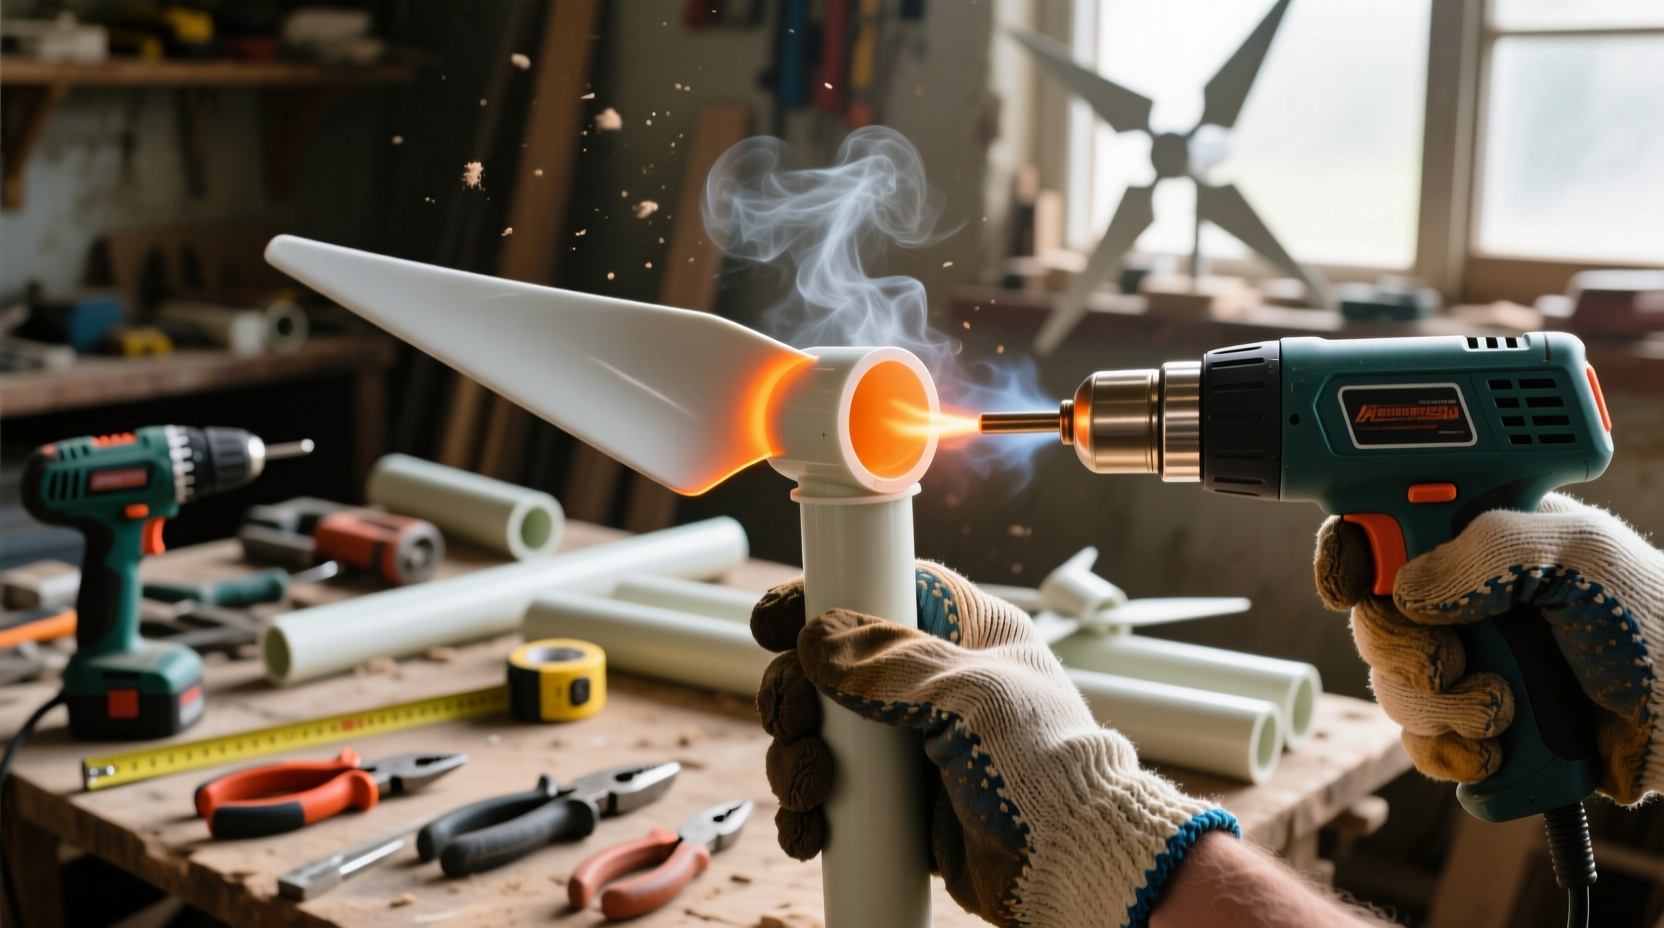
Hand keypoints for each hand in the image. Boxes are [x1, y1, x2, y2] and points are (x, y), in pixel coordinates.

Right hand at [751, 561, 1236, 927]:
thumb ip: (892, 663)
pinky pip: (828, 798)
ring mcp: (906, 745)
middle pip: (824, 668)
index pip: (876, 591)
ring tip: (808, 788)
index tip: (773, 624)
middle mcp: (927, 683)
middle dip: (791, 697)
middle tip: (790, 722)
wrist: (1072, 862)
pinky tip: (809, 830)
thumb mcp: (971, 696)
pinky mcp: (893, 804)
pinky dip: (807, 815)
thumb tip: (816, 639)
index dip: (818, 601)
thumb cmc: (1045, 765)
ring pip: (815, 735)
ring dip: (792, 761)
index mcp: (960, 632)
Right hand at [1315, 493, 1663, 802]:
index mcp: (1473, 542)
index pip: (1378, 532)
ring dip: (1438, 710)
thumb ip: (1494, 549)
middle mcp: (1458, 603)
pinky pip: (1421, 747)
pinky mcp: (1474, 729)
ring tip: (1502, 711)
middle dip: (1403, 650)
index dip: (1349, 557)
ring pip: (1391, 689)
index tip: (1349, 588)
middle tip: (1451, 663)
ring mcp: (1465, 666)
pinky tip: (1496, 750)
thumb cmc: (1655, 619)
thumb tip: (1406, 587)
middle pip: (1372, 621)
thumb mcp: (1584, 553)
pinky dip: (1450, 755)